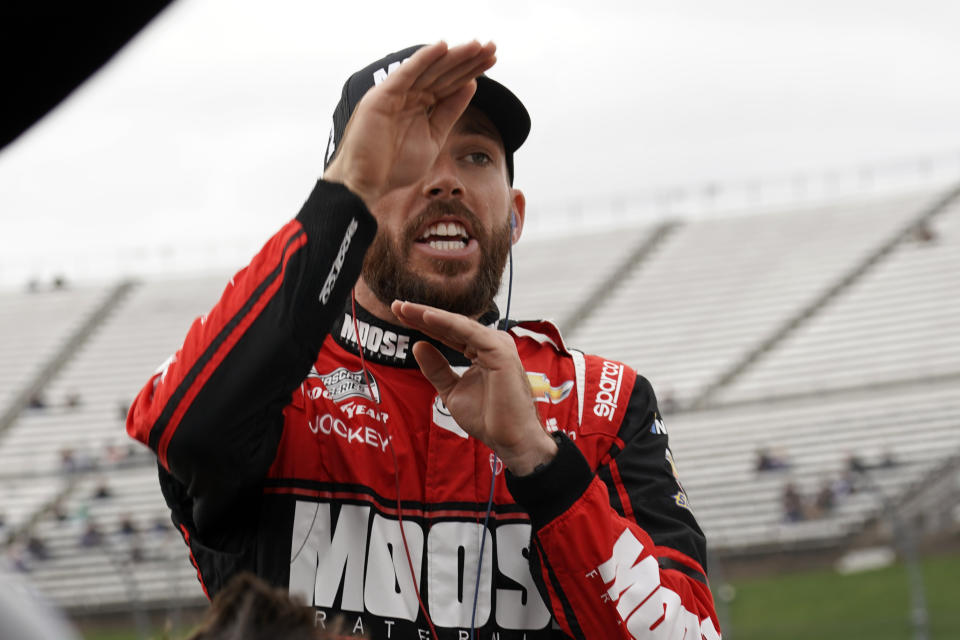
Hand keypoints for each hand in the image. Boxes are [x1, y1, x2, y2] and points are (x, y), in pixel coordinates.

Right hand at [324, 41, 496, 207]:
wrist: (369, 184)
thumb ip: (449, 112)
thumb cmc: (396, 166)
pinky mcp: (382, 97)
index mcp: (421, 104)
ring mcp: (396, 94)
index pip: (450, 83)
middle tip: (491, 47)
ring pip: (429, 70)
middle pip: (443, 73)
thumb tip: (470, 85)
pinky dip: (423, 60)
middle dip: (467, 60)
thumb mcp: (434, 137)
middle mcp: (409, 95)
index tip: (493, 59)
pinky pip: (406, 74)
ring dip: (452, 56)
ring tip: (476, 45)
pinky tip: (443, 47)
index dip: (471, 71)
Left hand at [391, 300, 557, 475]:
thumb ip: (436, 369)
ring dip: (430, 315)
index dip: (423, 324)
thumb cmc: (487, 418)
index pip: (447, 333)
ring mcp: (496, 344)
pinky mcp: (499, 350)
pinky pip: (468, 332)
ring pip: (457, 324)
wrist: (509, 439)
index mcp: (480, 350)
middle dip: (422, 314)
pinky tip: (426, 317)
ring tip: (405, 308)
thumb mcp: (452, 391)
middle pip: (450, 324)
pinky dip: (446, 323)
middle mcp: (489, 343)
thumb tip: (417, 345)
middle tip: (395, 305)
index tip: (398, 315)